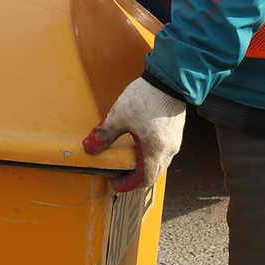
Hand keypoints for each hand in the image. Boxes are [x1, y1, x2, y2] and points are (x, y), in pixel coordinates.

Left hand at [83, 75, 185, 192]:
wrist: (169, 80)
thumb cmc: (148, 97)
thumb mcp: (120, 116)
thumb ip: (104, 134)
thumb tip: (90, 148)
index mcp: (155, 151)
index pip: (143, 180)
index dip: (127, 184)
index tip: (114, 182)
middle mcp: (168, 150)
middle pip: (152, 174)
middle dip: (134, 177)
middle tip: (118, 172)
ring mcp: (174, 142)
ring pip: (159, 163)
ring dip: (142, 166)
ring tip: (126, 159)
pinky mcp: (175, 132)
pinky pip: (162, 152)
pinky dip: (149, 155)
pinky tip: (138, 144)